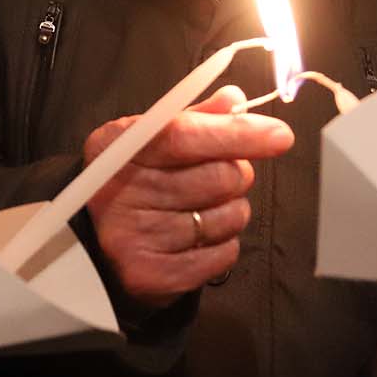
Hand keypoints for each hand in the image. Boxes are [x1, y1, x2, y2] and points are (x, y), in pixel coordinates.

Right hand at [83, 85, 292, 305]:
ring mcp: (134, 238)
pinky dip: (224, 243)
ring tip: (203, 208)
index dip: (236, 133)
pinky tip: (199, 237)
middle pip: (217, 177)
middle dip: (236, 173)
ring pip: (228, 217)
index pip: (184, 136)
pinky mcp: (154, 276)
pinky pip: (224, 254)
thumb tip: (234, 99)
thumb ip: (196, 119)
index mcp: (114, 147)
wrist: (97, 247)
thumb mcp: (153, 142)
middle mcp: (118, 193)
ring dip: (231, 210)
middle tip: (221, 176)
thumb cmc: (135, 184)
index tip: (279, 135)